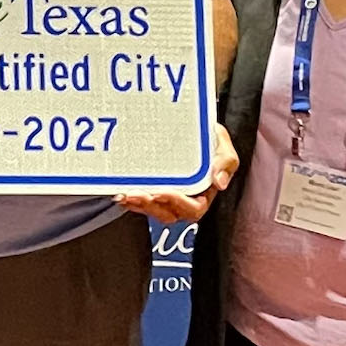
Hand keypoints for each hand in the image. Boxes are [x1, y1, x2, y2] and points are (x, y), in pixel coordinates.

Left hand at [117, 122, 238, 224]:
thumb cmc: (211, 140)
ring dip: (137, 205)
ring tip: (123, 195)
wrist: (195, 131)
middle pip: (168, 214)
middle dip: (150, 207)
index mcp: (204, 195)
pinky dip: (131, 200)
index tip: (160, 192)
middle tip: (134, 194)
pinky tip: (119, 192)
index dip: (176, 203)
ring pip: (153, 210)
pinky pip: (142, 202)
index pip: (192, 209)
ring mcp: (168, 198)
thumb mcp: (223, 146)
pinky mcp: (153, 191)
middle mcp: (185, 200)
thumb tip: (220, 182)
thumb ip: (226, 161)